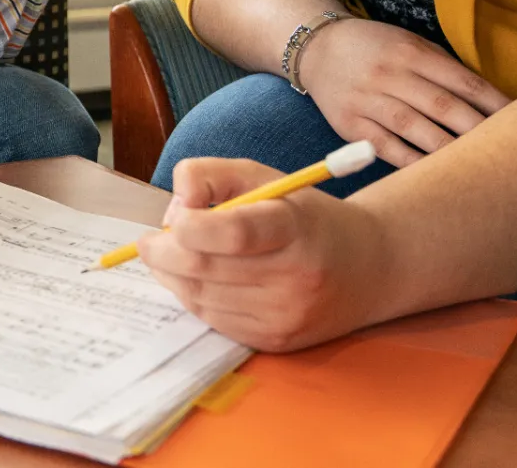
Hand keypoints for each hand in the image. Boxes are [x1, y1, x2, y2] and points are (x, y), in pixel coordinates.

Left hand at [137, 157, 392, 351]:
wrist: (366, 268)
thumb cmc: (302, 215)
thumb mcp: (262, 178)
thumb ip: (209, 175)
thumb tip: (175, 204)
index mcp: (294, 227)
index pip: (235, 232)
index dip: (191, 227)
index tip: (171, 220)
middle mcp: (296, 276)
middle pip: (207, 270)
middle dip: (163, 254)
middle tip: (149, 242)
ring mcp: (287, 314)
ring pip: (202, 299)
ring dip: (174, 277)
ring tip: (176, 255)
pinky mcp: (278, 341)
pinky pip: (215, 321)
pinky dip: (195, 299)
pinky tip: (202, 279)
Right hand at [297, 19, 510, 166]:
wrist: (316, 49)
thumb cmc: (375, 50)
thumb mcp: (409, 45)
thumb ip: (444, 70)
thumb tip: (490, 104)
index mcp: (410, 52)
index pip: (463, 81)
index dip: (495, 104)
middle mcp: (389, 74)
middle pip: (443, 106)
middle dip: (479, 131)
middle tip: (508, 152)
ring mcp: (367, 100)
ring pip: (415, 128)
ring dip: (450, 150)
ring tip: (478, 168)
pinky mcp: (349, 124)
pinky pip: (386, 148)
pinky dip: (412, 162)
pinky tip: (435, 174)